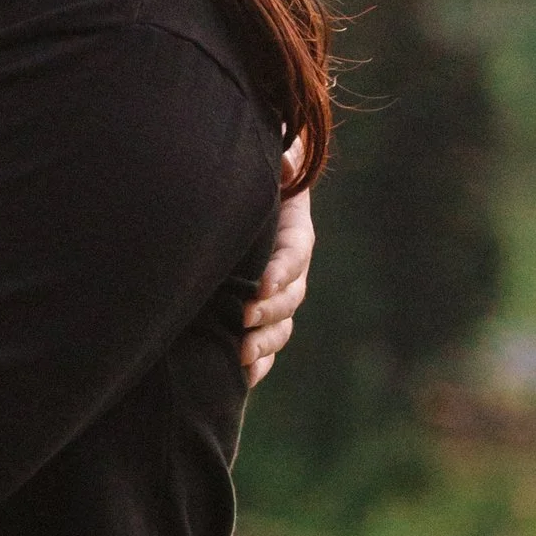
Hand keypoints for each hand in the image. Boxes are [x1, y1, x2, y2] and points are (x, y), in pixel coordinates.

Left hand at [241, 181, 311, 386]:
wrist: (241, 203)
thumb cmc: (253, 179)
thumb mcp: (267, 165)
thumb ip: (281, 161)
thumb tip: (286, 160)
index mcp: (294, 233)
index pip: (294, 255)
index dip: (281, 271)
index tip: (261, 285)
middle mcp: (290, 270)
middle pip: (290, 297)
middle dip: (269, 311)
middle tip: (244, 318)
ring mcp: (278, 296)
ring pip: (281, 325)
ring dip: (265, 342)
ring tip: (242, 355)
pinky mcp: (261, 314)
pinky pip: (268, 344)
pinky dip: (260, 362)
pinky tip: (244, 375)